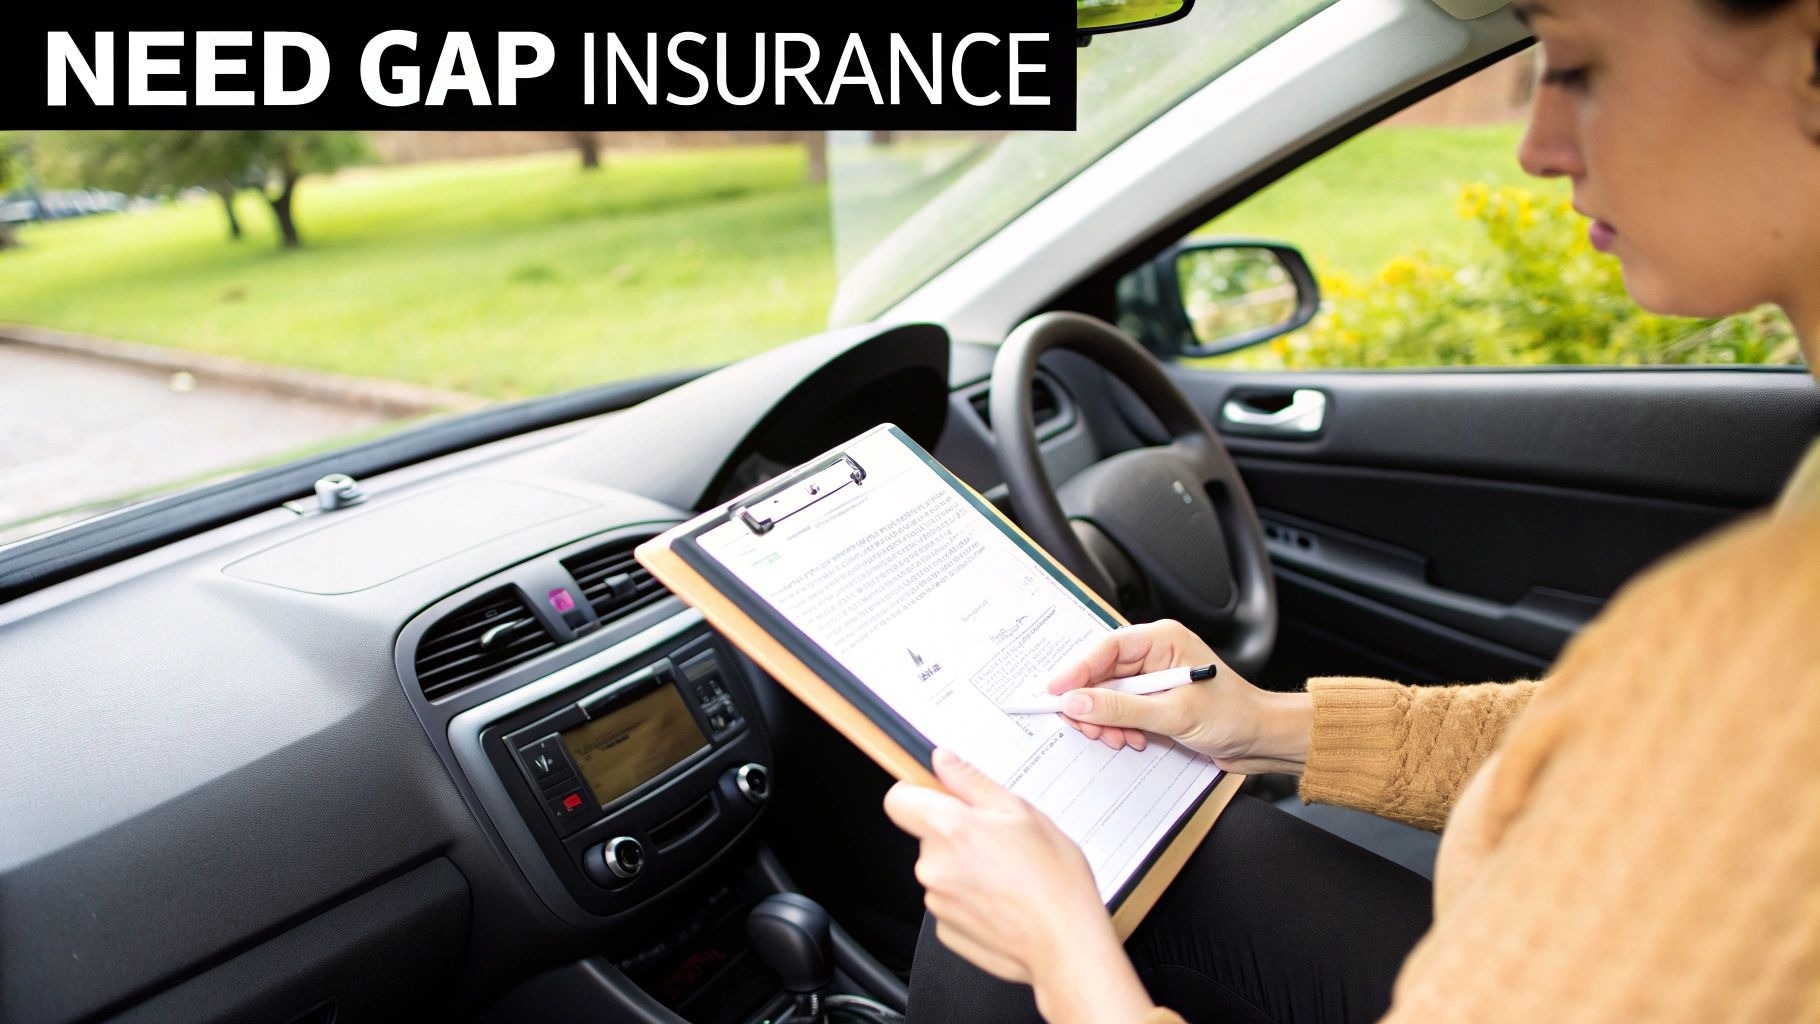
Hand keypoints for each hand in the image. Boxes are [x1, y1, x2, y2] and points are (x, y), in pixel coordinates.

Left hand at [883, 749, 1153, 1023]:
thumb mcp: (1021, 812)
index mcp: (948, 830)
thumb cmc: (1054, 881)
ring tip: (1008, 873)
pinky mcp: (946, 930)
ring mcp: (937, 902)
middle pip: (928, 835)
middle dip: (956, 833)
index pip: (898, 799)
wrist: (1067, 944)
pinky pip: (950, 900)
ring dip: (965, 866)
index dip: (917, 792)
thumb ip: (971, 782)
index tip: (939, 795)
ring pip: (942, 869)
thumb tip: (943, 761)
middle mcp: (933, 866)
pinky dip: (970, 897)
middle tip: (999, 839)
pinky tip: (1003, 899)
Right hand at [1048, 619, 1311, 773]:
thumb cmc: (1234, 715)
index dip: (1076, 669)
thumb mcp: (1173, 714)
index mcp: (1162, 639)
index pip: (1106, 648)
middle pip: (1101, 672)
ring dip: (1105, 720)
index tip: (1055, 691)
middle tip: (1083, 725)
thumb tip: (1078, 702)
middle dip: (1091, 702)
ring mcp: (1153, 678)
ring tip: (1115, 738)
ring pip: (1108, 694)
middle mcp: (1154, 654)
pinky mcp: (1154, 701)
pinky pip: (1120, 710)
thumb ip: (1121, 708)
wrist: (1261, 740)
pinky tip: (1130, 739)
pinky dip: (1118, 727)